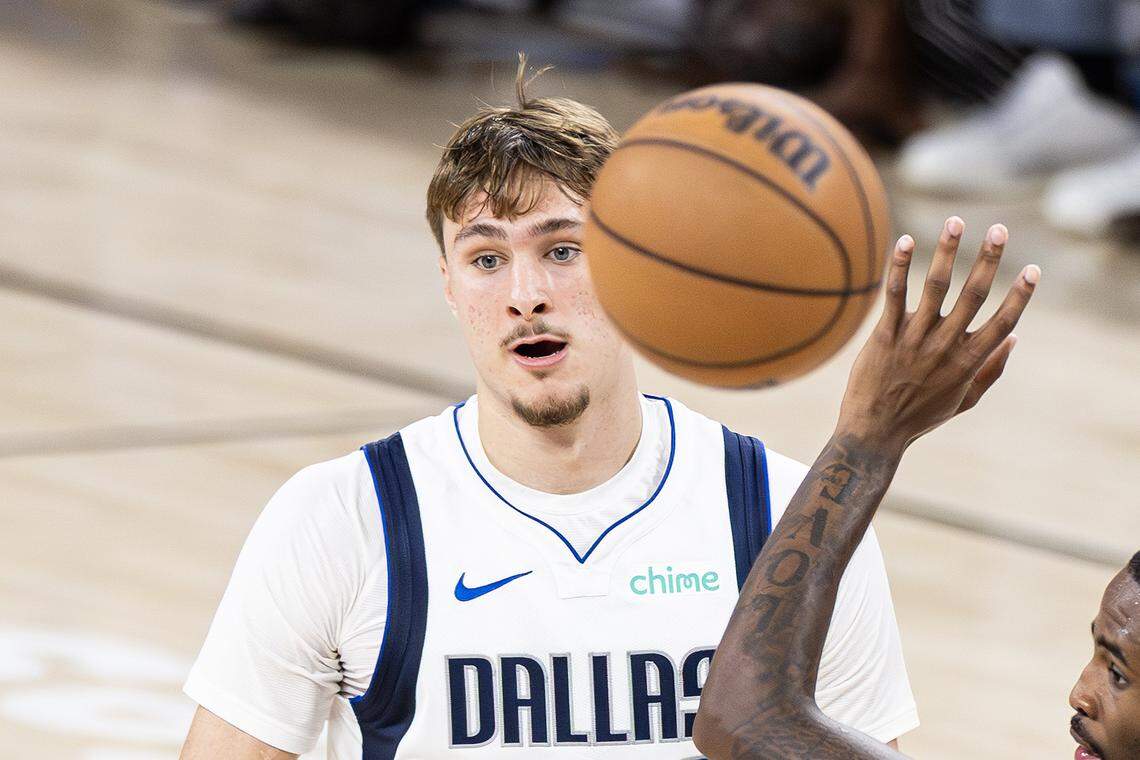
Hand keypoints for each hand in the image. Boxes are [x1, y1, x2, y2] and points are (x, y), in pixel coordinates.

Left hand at [836, 216, 1038, 453]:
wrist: (874, 432)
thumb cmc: (921, 416)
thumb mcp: (964, 400)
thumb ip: (991, 370)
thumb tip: (1014, 336)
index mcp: (969, 362)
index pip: (1003, 321)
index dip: (1020, 295)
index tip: (1033, 269)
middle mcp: (945, 346)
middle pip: (973, 295)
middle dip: (989, 260)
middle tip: (1000, 229)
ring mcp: (914, 339)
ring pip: (935, 287)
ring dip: (948, 252)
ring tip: (956, 222)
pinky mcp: (884, 335)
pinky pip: (893, 295)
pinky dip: (899, 267)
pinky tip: (905, 241)